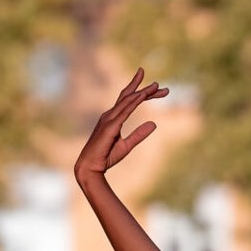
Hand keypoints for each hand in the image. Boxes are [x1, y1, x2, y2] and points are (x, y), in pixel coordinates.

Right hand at [74, 69, 167, 183]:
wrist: (91, 166)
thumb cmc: (106, 156)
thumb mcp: (127, 145)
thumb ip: (139, 134)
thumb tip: (154, 124)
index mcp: (113, 118)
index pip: (129, 101)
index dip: (142, 93)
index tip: (156, 87)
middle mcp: (110, 114)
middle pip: (129, 96)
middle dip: (143, 88)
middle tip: (159, 84)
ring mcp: (109, 119)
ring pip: (128, 100)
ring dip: (142, 92)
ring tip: (156, 85)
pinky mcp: (110, 126)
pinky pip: (124, 111)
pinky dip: (134, 102)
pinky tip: (143, 96)